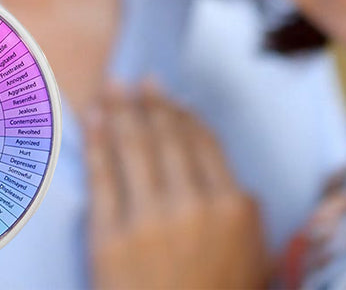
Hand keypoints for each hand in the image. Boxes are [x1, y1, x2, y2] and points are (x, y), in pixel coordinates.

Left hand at [85, 83, 268, 289]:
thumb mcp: (252, 266)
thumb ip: (249, 221)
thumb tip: (240, 187)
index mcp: (233, 208)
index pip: (202, 141)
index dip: (180, 112)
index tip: (164, 93)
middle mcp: (194, 205)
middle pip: (166, 137)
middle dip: (148, 102)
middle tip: (133, 80)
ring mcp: (149, 219)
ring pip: (134, 146)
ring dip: (120, 110)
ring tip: (110, 88)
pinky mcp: (110, 236)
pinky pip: (103, 175)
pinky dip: (97, 141)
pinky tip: (93, 119)